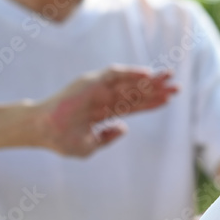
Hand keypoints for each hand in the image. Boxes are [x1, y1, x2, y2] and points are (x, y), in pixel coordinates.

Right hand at [34, 66, 176, 156]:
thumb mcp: (89, 146)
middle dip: (156, 90)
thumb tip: (124, 128)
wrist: (43, 131)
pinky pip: (115, 74)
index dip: (151, 103)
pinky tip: (148, 75)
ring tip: (168, 79)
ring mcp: (98, 88)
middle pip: (135, 93)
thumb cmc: (61, 139)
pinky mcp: (91, 81)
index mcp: (103, 112)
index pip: (133, 106)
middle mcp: (103, 97)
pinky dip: (132, 73)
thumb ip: (107, 138)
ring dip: (149, 81)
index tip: (169, 100)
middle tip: (177, 87)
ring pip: (129, 83)